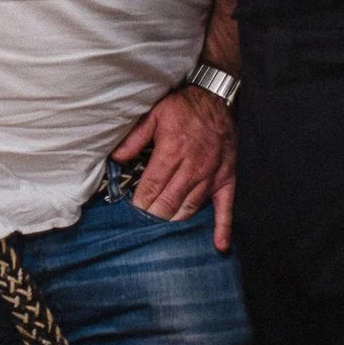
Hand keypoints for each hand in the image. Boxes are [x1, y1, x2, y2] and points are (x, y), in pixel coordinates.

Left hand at [114, 83, 235, 251]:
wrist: (215, 99)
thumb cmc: (182, 107)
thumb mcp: (153, 115)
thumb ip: (134, 138)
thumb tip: (116, 158)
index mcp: (171, 151)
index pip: (153, 186)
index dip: (142, 201)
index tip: (135, 208)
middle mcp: (192, 167)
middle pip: (170, 201)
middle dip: (155, 213)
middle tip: (145, 218)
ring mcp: (211, 176)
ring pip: (191, 207)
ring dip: (176, 218)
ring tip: (164, 224)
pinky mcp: (227, 179)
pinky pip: (226, 208)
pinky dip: (223, 228)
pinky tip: (219, 246)